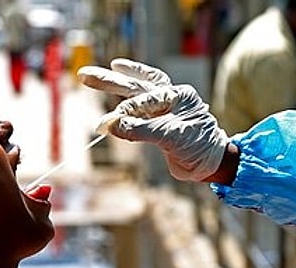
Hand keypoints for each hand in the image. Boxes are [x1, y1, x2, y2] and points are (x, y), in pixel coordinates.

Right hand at [77, 59, 228, 181]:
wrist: (211, 164)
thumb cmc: (198, 148)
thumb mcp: (169, 137)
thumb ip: (138, 130)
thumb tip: (108, 125)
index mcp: (178, 95)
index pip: (141, 101)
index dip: (122, 114)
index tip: (103, 127)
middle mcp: (170, 96)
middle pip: (134, 86)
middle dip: (108, 81)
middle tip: (83, 74)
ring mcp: (164, 107)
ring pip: (134, 91)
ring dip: (112, 83)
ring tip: (88, 76)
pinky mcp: (158, 119)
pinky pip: (138, 105)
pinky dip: (123, 99)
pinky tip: (115, 83)